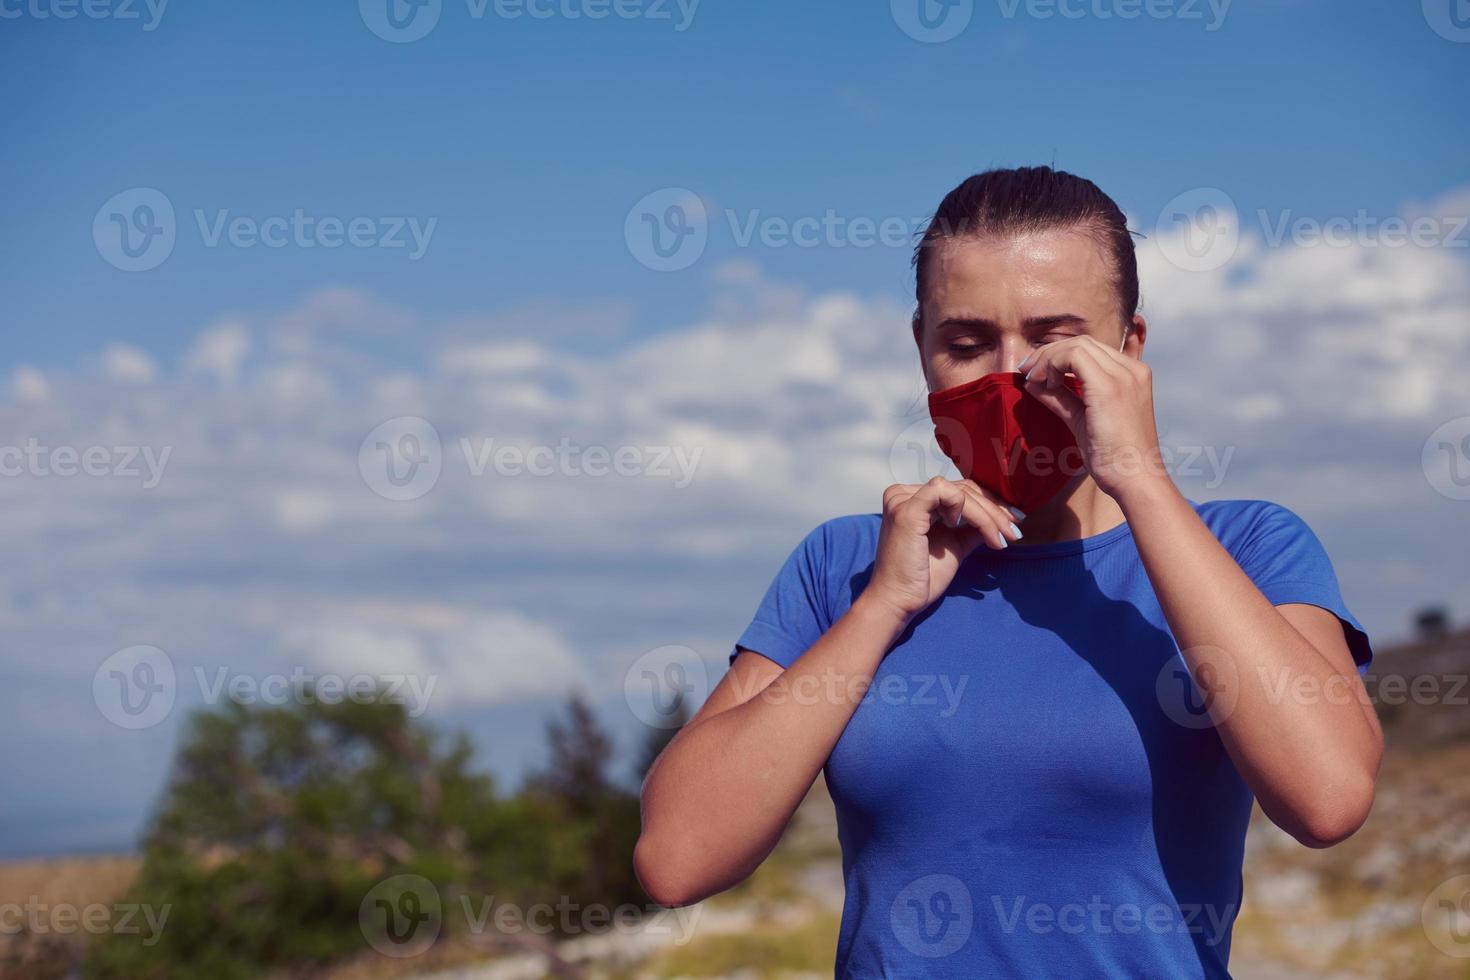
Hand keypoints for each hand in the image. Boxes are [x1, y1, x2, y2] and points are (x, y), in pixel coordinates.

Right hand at [863, 477, 1023, 623]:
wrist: (900, 601)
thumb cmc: (922, 577)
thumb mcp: (955, 546)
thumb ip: (972, 528)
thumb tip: (1003, 517)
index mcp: (913, 499)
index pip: (959, 490)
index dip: (990, 504)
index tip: (1013, 523)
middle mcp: (904, 493)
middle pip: (963, 488)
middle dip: (994, 510)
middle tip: (1014, 531)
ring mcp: (903, 499)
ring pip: (960, 491)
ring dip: (988, 514)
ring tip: (1002, 538)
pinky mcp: (907, 510)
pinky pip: (949, 495)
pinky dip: (970, 511)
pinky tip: (977, 530)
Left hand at [1016, 336, 1168, 501]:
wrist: (1134, 480)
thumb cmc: (1112, 458)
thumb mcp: (1081, 419)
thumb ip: (1061, 398)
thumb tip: (1034, 383)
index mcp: (1133, 375)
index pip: (1091, 349)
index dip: (1058, 356)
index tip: (1035, 372)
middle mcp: (1133, 370)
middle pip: (1083, 342)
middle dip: (1048, 353)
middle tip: (1026, 371)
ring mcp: (1124, 376)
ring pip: (1077, 346)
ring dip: (1047, 358)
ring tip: (1032, 378)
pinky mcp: (1109, 387)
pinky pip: (1074, 357)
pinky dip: (1052, 365)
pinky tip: (1044, 384)